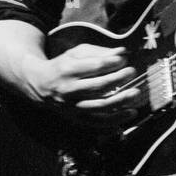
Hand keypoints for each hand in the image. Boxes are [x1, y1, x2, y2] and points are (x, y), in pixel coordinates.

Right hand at [24, 43, 141, 125]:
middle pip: (98, 87)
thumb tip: (123, 52)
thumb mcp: (76, 53)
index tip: (124, 60)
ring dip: (121, 101)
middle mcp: (69, 90)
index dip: (112, 63)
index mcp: (68, 70)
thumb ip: (99, 52)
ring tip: (136, 93)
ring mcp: (73, 107)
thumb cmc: (63, 65)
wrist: (40, 85)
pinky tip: (130, 113)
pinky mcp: (77, 118)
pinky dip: (116, 120)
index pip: (94, 67)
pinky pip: (98, 123)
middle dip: (118, 79)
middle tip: (132, 72)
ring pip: (99, 107)